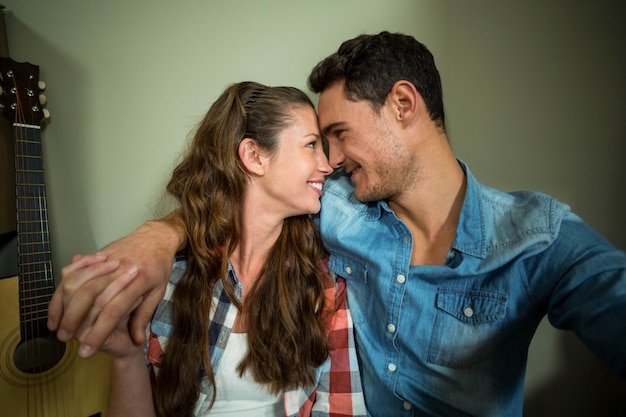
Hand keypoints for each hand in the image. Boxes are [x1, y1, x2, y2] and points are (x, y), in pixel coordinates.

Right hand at [48, 213, 183, 357]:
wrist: (156, 238)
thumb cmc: (159, 267)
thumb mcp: (159, 291)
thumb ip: (144, 315)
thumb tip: (137, 341)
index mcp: (139, 282)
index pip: (113, 311)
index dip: (98, 332)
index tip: (87, 350)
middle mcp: (119, 270)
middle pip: (88, 297)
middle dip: (73, 320)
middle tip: (65, 338)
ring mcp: (106, 261)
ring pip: (76, 284)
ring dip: (62, 306)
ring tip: (57, 325)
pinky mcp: (97, 255)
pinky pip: (73, 271)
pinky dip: (62, 287)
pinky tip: (58, 302)